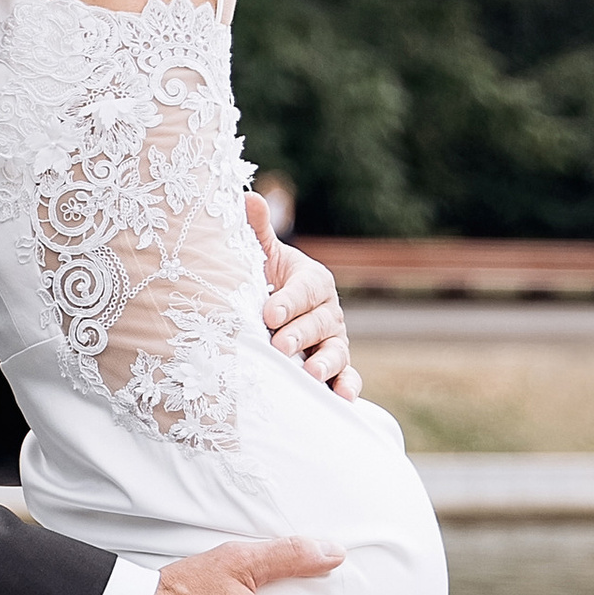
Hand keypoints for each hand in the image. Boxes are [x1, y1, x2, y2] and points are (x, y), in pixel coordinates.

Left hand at [244, 197, 359, 398]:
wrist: (271, 314)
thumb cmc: (264, 282)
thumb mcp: (259, 257)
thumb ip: (257, 231)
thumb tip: (246, 196)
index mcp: (312, 281)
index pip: (304, 290)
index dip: (288, 301)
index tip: (268, 313)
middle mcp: (328, 310)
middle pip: (319, 322)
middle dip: (300, 333)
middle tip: (280, 345)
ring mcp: (333, 341)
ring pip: (336, 350)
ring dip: (326, 362)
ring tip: (311, 373)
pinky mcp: (335, 368)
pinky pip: (347, 376)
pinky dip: (347, 386)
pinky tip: (341, 398)